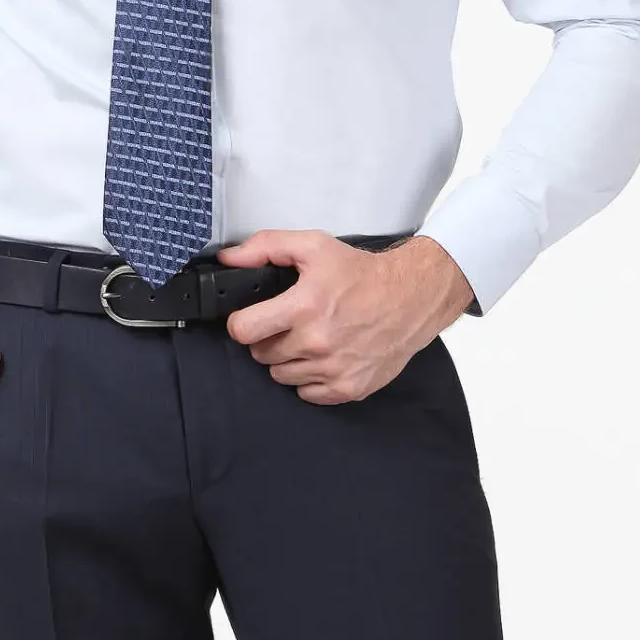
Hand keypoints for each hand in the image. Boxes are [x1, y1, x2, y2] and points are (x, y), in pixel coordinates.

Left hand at [216, 230, 474, 404]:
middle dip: (268, 338)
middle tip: (288, 322)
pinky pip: (307, 393)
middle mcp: (316, 343)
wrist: (410, 298)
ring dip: (288, 359)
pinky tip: (323, 356)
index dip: (242, 322)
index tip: (252, 317)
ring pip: (282, 376)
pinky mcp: (348, 388)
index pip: (243, 331)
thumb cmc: (363, 274)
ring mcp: (333, 370)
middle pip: (261, 354)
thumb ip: (266, 247)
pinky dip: (310, 378)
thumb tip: (229, 259)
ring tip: (308, 337)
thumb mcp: (314, 246)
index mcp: (303, 307)